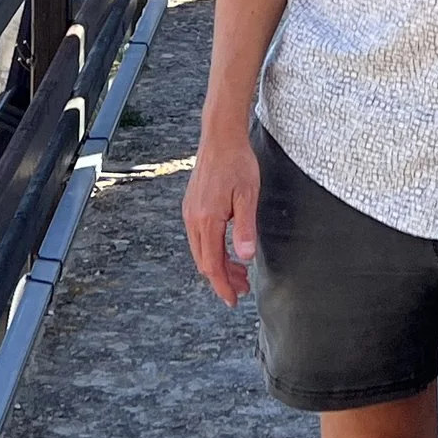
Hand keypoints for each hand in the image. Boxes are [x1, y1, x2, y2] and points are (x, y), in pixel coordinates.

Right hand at [181, 125, 260, 306]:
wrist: (220, 137)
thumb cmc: (237, 162)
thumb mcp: (248, 195)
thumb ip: (245, 228)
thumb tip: (245, 256)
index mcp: (206, 220)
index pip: (212, 264)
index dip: (223, 285)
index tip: (233, 300)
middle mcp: (193, 218)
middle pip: (204, 261)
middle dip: (222, 279)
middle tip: (242, 288)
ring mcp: (190, 212)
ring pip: (201, 250)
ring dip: (218, 264)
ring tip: (239, 272)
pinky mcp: (192, 205)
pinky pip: (199, 237)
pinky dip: (212, 250)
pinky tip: (227, 249)